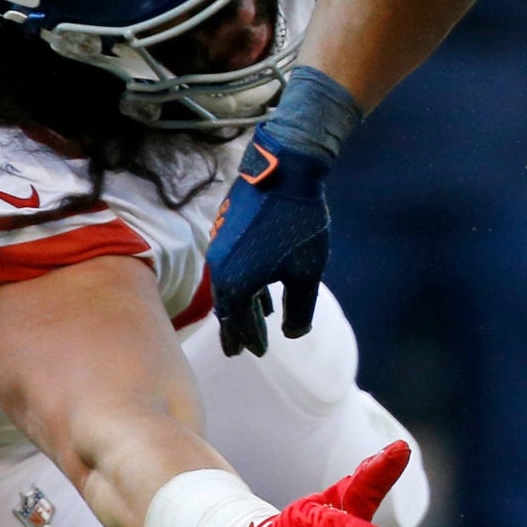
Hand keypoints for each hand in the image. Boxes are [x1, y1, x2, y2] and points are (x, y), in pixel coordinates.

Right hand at [209, 130, 331, 357]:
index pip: (239, 322)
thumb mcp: (306, 273)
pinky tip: (261, 288)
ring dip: (242, 306)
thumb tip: (294, 334)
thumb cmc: (299, 226)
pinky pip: (232, 269)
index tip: (258, 353)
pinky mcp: (225, 231)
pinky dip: (245, 284)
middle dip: (237, 328)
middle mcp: (220, 268)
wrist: (283, 173)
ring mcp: (219, 248)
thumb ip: (300, 308)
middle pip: (228, 307)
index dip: (249, 339)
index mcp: (236, 283)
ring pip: (230, 287)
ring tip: (254, 321)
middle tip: (239, 349)